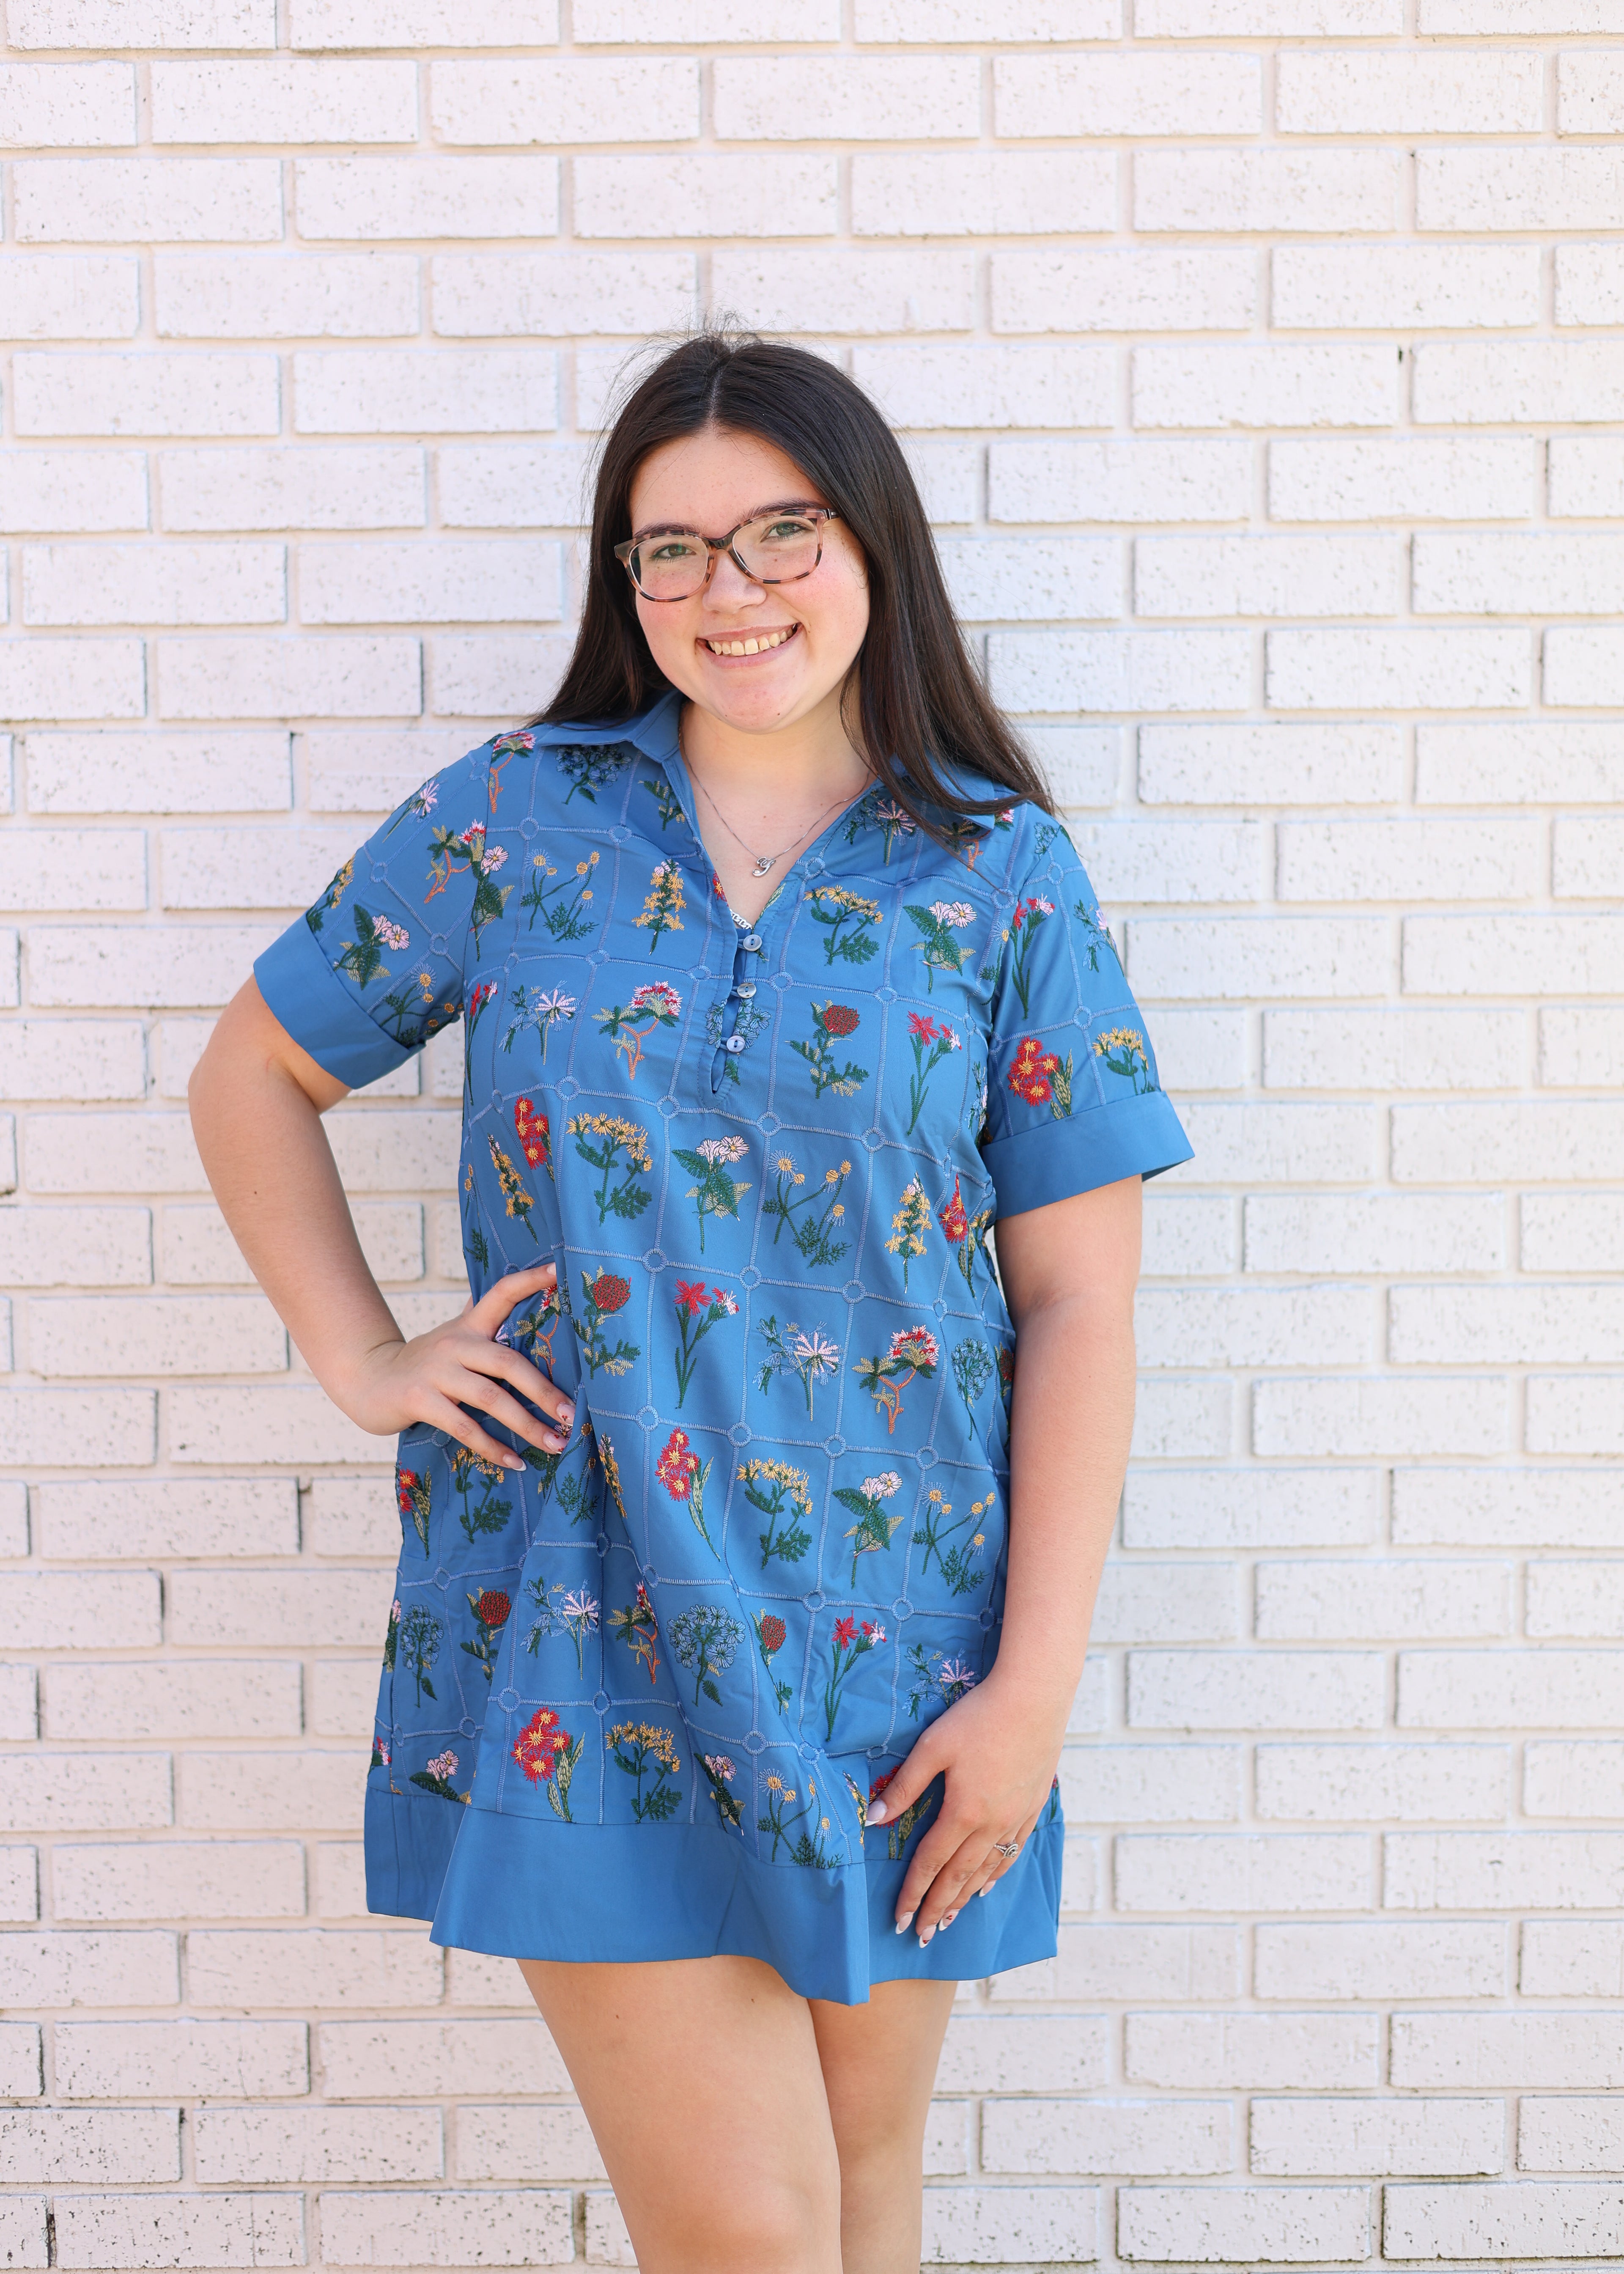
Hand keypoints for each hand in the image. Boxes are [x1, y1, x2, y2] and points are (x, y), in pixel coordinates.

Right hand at [337, 1263, 571, 1471]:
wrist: (368, 1379)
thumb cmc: (425, 1362)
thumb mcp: (454, 1335)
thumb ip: (483, 1318)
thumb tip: (524, 1289)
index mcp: (468, 1325)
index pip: (500, 1293)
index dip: (529, 1280)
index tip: (560, 1271)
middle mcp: (454, 1343)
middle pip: (508, 1362)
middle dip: (544, 1391)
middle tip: (572, 1415)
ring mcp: (435, 1371)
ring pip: (491, 1398)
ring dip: (526, 1425)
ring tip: (554, 1444)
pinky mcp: (419, 1400)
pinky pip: (464, 1427)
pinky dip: (492, 1447)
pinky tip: (514, 1461)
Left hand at [867, 1674, 1065, 1944]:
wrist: (1034, 1697)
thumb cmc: (978, 1717)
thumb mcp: (933, 1746)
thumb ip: (905, 1786)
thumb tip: (874, 1819)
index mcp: (962, 1813)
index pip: (930, 1864)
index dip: (912, 1895)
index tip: (899, 1920)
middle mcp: (991, 1825)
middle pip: (958, 1877)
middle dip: (937, 1909)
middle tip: (921, 1937)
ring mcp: (1016, 1819)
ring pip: (986, 1872)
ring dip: (965, 1899)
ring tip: (949, 1922)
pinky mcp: (1032, 1808)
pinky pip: (1013, 1853)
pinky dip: (997, 1875)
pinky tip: (987, 1886)